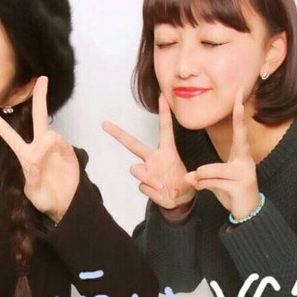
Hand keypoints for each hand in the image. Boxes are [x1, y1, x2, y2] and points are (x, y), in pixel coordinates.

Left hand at [0, 76, 79, 222]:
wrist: (65, 207)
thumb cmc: (46, 199)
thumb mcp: (32, 192)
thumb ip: (31, 176)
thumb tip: (36, 157)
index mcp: (25, 155)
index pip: (8, 134)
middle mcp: (39, 147)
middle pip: (38, 117)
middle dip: (39, 97)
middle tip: (41, 79)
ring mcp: (55, 148)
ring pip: (48, 133)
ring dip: (41, 146)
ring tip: (38, 163)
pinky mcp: (68, 152)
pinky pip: (58, 142)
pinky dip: (50, 149)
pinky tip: (47, 159)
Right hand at [102, 94, 194, 209]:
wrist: (178, 200)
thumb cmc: (184, 185)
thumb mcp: (192, 182)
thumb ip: (185, 182)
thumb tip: (171, 186)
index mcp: (168, 151)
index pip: (165, 129)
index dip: (164, 113)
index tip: (162, 96)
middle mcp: (153, 158)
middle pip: (133, 144)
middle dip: (118, 134)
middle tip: (104, 124)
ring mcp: (147, 170)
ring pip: (135, 169)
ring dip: (147, 178)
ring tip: (161, 186)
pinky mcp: (143, 183)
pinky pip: (142, 186)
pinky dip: (152, 192)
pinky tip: (160, 192)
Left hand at [185, 87, 260, 218]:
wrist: (247, 213)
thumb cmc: (232, 192)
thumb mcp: (217, 180)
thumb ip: (204, 175)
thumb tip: (190, 177)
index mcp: (241, 155)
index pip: (240, 130)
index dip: (239, 112)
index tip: (239, 94)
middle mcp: (246, 160)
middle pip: (240, 137)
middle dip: (239, 118)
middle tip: (239, 101)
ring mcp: (245, 173)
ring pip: (213, 169)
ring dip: (201, 177)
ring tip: (195, 181)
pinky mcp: (240, 185)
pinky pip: (214, 181)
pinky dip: (202, 185)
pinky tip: (200, 188)